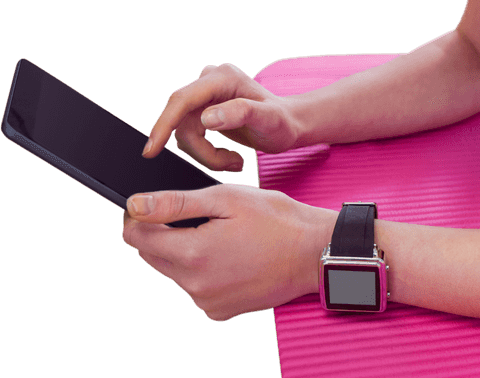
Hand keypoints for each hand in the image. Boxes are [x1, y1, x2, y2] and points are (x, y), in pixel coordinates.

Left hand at [121, 184, 337, 321]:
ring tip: (223, 235)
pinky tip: (231, 256)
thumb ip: (176, 203)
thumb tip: (135, 205)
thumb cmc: (278, 220)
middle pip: (152, 256)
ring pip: (175, 272)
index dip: (138, 216)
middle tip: (198, 216)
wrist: (314, 253)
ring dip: (185, 253)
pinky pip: (196, 288)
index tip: (150, 205)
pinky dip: (204, 272)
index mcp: (192, 253)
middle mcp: (194, 285)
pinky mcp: (220, 311)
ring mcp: (207, 301)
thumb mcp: (227, 198)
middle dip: (163, 234)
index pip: (136, 237)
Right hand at [143, 63, 300, 171]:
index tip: (151, 150)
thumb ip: (241, 113)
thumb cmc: (283, 122)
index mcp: (223, 78)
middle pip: (182, 119)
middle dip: (200, 148)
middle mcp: (210, 81)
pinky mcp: (203, 109)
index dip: (164, 124)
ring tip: (235, 161)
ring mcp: (205, 95)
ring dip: (205, 153)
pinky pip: (190, 135)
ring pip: (184, 131)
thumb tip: (206, 118)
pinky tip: (229, 156)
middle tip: (231, 163)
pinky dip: (206, 152)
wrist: (289, 125)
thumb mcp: (269, 120)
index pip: (182, 100)